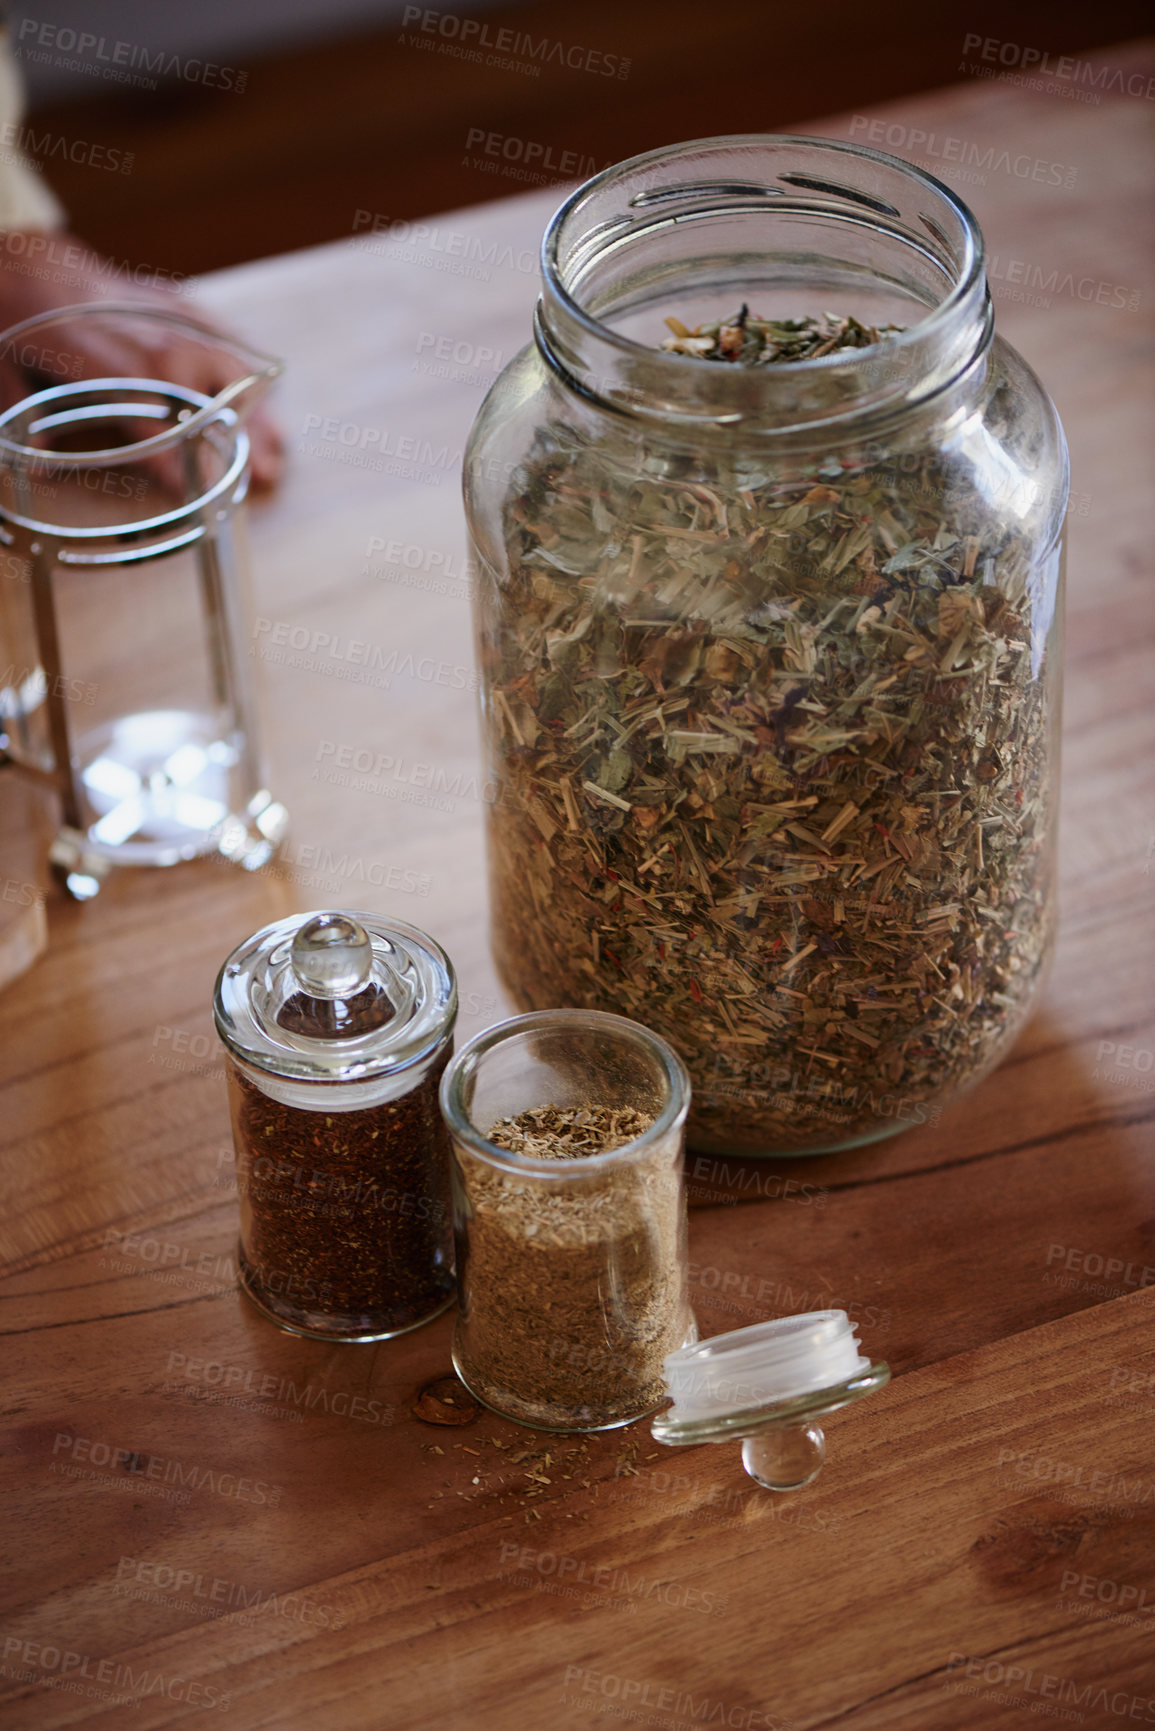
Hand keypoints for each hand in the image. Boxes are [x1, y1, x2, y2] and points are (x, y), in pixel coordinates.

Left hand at [0, 231, 283, 491]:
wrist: (24, 259)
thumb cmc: (14, 315)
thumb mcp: (2, 366)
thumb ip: (21, 413)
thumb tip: (41, 459)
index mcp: (102, 359)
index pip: (151, 417)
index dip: (175, 456)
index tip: (194, 490)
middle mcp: (144, 338)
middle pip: (206, 392)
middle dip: (241, 436)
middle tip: (265, 474)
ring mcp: (165, 318)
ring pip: (225, 363)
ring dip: (256, 406)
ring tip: (279, 445)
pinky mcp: (173, 304)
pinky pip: (220, 329)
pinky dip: (245, 357)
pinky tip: (267, 387)